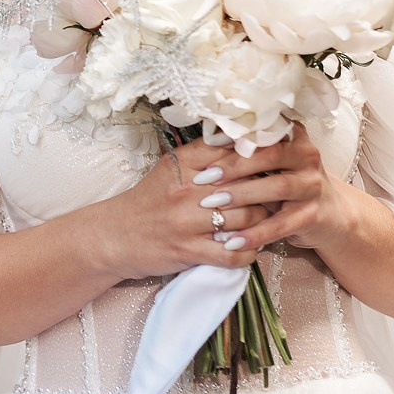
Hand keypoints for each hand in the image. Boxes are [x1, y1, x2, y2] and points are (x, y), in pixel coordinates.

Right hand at [88, 135, 274, 280]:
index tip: (277, 159)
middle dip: (268, 192)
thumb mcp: (170, 169)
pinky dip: (248, 252)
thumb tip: (244, 140)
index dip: (260, 155)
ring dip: (262, 223)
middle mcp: (187, 190)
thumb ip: (204, 154)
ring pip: (247, 219)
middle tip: (280, 194)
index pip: (233, 152)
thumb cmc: (147, 201)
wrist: (113, 236)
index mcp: (183, 164)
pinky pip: (234, 254)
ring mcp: (188, 222)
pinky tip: (249, 246)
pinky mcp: (189, 251)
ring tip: (266, 221)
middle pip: (247, 186)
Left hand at [193, 123, 357, 255]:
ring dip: (242, 195)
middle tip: (203, 178)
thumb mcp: (269, 162)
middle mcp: (307, 155)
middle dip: (233, 167)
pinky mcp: (313, 214)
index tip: (206, 146)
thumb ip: (246, 150)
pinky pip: (281, 224)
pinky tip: (232, 241)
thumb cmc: (285, 182)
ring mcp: (313, 185)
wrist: (329, 213)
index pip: (262, 132)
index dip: (233, 138)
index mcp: (293, 136)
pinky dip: (255, 233)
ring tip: (212, 205)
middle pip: (270, 155)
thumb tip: (205, 140)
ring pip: (277, 187)